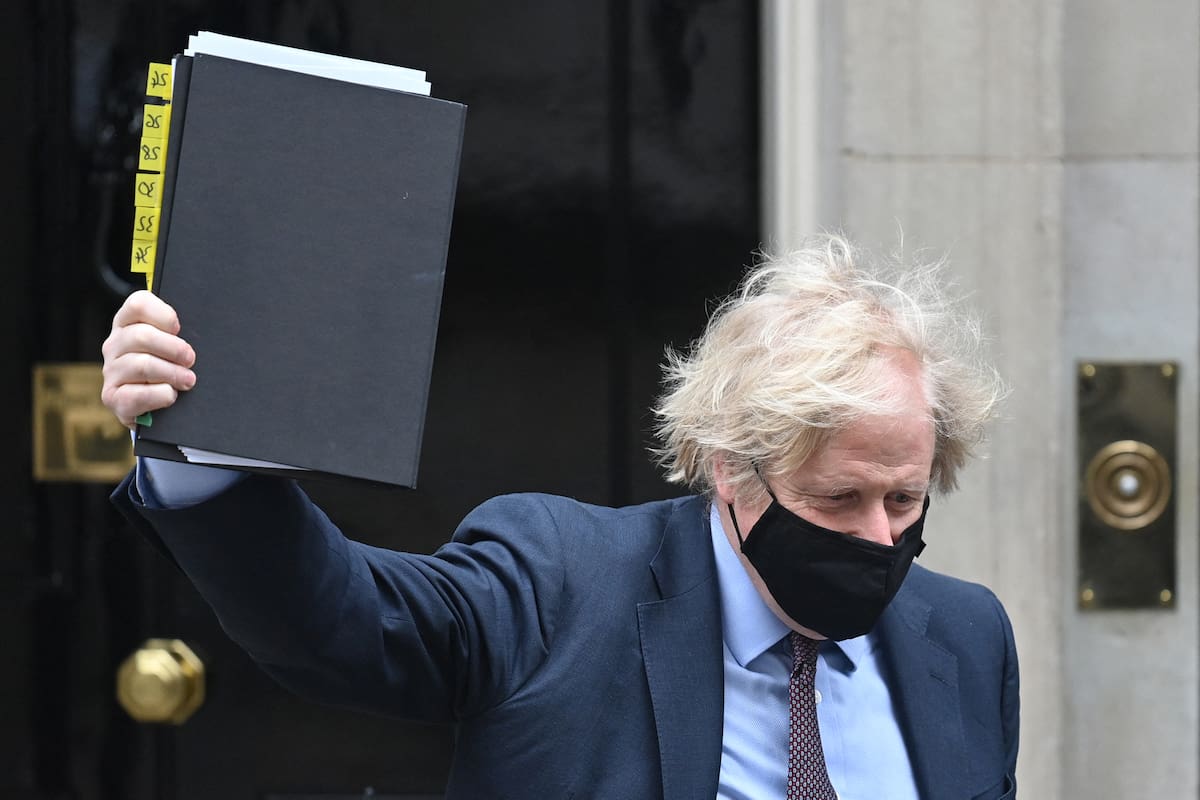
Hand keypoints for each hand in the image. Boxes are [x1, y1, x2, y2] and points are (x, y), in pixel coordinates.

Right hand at [101, 290, 196, 428]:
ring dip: (172, 374)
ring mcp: (111, 372)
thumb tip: (201, 330)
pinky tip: (170, 395)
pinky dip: (160, 395)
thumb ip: (177, 333)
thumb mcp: (173, 346)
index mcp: (127, 324)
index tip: (179, 329)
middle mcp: (114, 345)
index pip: (138, 304)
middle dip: (174, 349)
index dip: (163, 315)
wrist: (157, 408)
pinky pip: (137, 395)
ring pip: (142, 365)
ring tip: (188, 380)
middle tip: (190, 360)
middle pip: (142, 336)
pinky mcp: (113, 398)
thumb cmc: (170, 368)